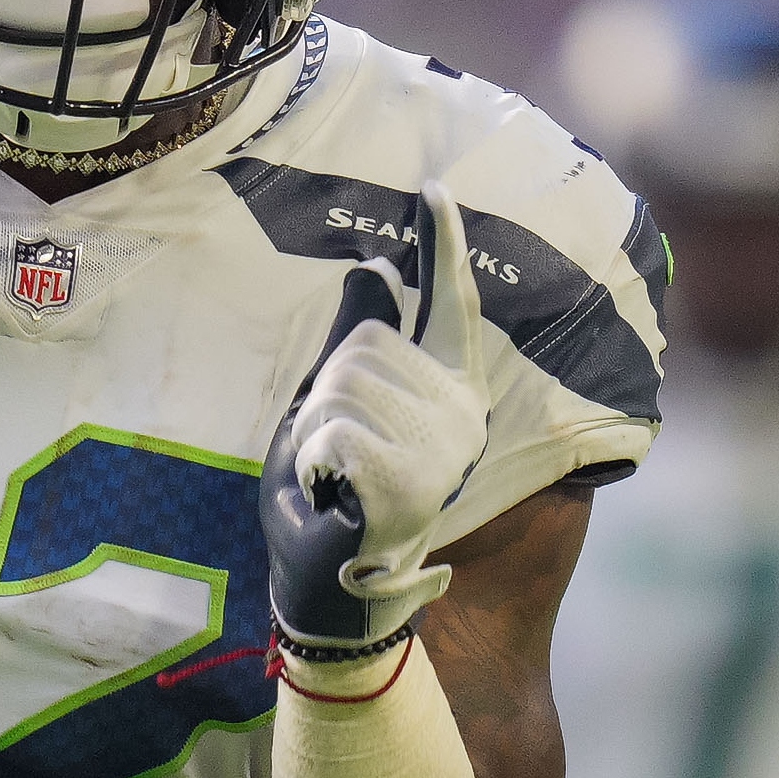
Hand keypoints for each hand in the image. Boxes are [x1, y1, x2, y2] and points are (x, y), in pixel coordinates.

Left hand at [263, 180, 495, 653]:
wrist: (331, 589)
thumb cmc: (333, 496)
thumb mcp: (332, 408)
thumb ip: (356, 342)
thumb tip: (373, 271)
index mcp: (451, 393)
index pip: (452, 306)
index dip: (442, 246)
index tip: (434, 188)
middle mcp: (463, 417)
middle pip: (365, 346)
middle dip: (327, 393)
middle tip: (337, 454)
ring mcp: (444, 453)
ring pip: (344, 385)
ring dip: (318, 431)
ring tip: (336, 478)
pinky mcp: (414, 485)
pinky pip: (335, 432)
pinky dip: (316, 462)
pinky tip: (335, 497)